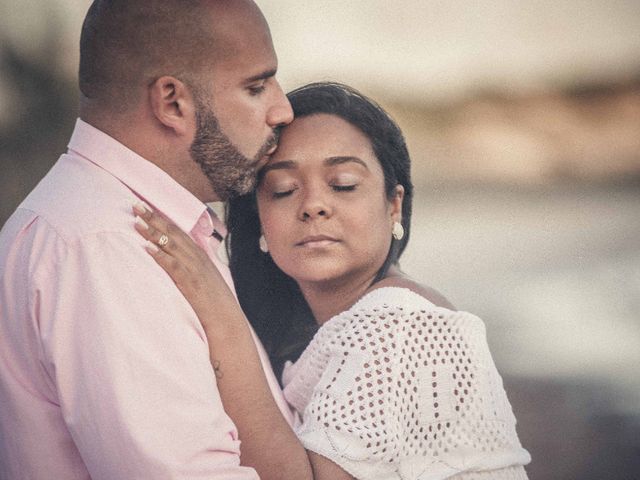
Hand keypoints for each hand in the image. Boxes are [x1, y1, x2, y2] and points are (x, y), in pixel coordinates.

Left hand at [132, 202, 236, 326]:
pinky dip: (159, 254)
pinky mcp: (190, 282)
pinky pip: (172, 265)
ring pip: (171, 244)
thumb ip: (190, 267)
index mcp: (199, 255)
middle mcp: (197, 257)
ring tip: (137, 221)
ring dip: (153, 232)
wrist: (227, 319)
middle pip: (172, 232)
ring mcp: (194, 268)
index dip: (162, 218)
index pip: (178, 231)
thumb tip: (174, 261)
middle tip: (136, 205)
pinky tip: (147, 246)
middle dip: (154, 218)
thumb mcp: (202, 279)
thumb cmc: (213, 302)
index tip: (146, 207)